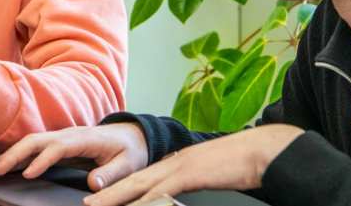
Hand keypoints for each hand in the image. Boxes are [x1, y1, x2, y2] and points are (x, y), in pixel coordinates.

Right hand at [0, 123, 148, 191]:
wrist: (132, 135)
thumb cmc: (130, 150)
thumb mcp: (128, 164)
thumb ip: (112, 174)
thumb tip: (93, 184)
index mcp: (85, 139)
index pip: (59, 147)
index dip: (42, 160)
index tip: (27, 174)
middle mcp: (70, 134)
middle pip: (37, 140)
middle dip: (15, 154)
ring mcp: (62, 137)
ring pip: (32, 141)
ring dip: (11, 154)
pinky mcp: (59, 143)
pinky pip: (35, 146)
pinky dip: (18, 154)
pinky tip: (5, 165)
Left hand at [83, 124, 303, 205]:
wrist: (263, 149)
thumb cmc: (241, 164)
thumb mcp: (209, 175)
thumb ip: (190, 183)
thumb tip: (177, 197)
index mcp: (177, 163)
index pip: (143, 178)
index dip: (120, 189)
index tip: (101, 198)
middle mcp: (173, 163)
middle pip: (133, 181)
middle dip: (108, 193)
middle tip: (86, 203)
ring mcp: (180, 167)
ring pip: (139, 186)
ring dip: (116, 197)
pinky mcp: (190, 174)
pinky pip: (161, 191)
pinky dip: (144, 201)